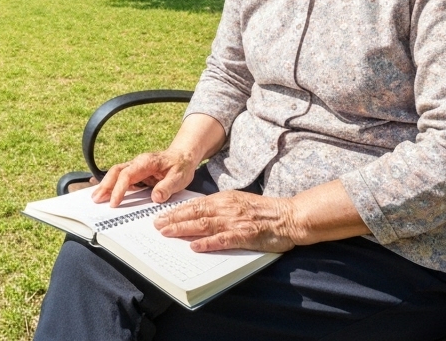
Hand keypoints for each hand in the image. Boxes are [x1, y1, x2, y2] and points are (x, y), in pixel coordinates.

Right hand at [91, 150, 196, 206]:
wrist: (183, 156)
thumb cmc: (180, 166)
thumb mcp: (179, 177)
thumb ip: (167, 187)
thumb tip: (155, 197)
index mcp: (146, 162)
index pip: (127, 175)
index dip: (119, 189)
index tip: (115, 203)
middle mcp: (137, 163)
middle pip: (116, 172)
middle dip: (105, 186)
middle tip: (96, 199)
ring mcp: (135, 168)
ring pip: (115, 174)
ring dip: (105, 186)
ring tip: (96, 198)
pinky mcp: (135, 174)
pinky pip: (120, 178)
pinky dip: (111, 186)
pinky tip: (105, 193)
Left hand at [154, 191, 299, 253]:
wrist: (289, 216)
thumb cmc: (265, 211)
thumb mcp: (240, 201)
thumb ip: (221, 206)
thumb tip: (200, 212)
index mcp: (225, 199)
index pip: (195, 204)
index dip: (177, 210)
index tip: (162, 215)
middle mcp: (227, 208)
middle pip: (194, 213)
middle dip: (173, 219)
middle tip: (156, 225)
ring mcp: (235, 222)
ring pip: (203, 225)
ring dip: (183, 229)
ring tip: (166, 233)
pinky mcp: (244, 235)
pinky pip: (222, 240)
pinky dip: (207, 243)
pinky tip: (194, 246)